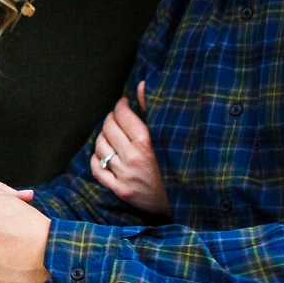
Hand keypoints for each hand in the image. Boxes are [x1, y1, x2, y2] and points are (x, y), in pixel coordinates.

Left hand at [91, 82, 169, 215]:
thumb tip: (141, 84)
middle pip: (109, 128)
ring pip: (100, 146)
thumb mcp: (170, 133)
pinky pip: (97, 170)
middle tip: (118, 118)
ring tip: (111, 134)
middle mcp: (133, 158)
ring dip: (103, 136)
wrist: (188, 198)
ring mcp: (125, 175)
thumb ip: (152, 108)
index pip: (122, 115)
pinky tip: (103, 153)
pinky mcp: (121, 190)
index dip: (121, 105)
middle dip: (111, 118)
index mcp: (147, 141)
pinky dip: (96, 158)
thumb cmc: (181, 161)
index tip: (125, 104)